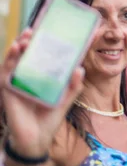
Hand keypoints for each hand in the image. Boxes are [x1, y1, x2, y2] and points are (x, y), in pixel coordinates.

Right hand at [0, 29, 84, 158]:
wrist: (38, 138)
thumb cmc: (50, 116)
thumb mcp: (66, 98)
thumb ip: (73, 85)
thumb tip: (80, 68)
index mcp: (43, 75)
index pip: (43, 55)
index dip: (45, 41)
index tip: (50, 27)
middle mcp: (29, 75)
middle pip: (28, 54)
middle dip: (30, 40)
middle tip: (36, 29)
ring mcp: (18, 81)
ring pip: (16, 59)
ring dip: (20, 45)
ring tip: (27, 36)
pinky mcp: (9, 90)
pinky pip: (7, 72)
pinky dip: (11, 59)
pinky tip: (16, 49)